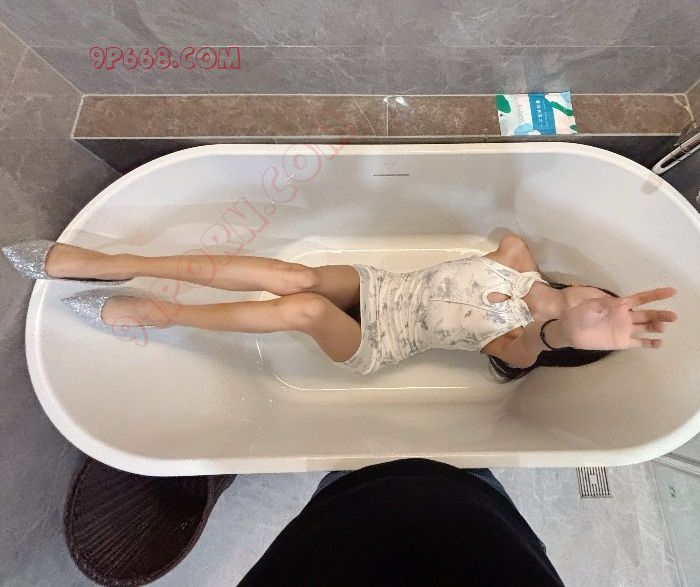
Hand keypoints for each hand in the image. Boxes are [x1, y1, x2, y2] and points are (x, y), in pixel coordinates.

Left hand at [558, 287, 676, 349]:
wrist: (569, 332)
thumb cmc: (577, 315)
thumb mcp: (588, 306)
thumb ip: (601, 304)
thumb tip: (615, 302)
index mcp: (619, 305)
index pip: (641, 298)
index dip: (656, 295)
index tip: (671, 292)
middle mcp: (625, 316)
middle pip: (647, 314)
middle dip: (660, 314)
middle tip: (673, 316)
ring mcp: (624, 329)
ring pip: (646, 327)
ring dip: (656, 327)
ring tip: (663, 328)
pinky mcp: (621, 342)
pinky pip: (639, 342)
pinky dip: (650, 343)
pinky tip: (659, 343)